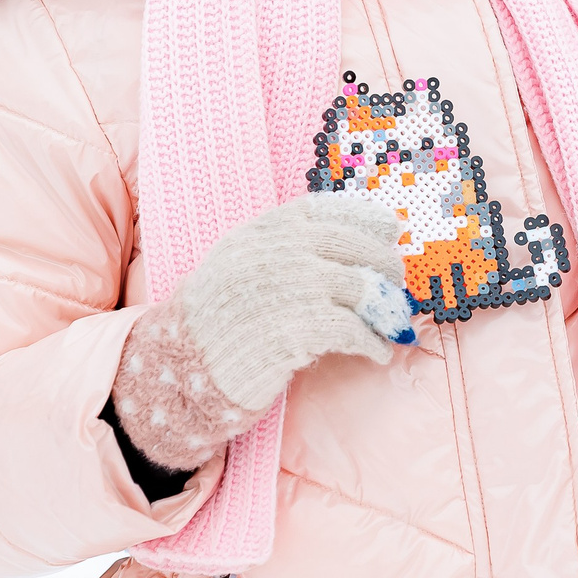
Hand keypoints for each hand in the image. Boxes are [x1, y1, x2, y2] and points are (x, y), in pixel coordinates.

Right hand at [112, 194, 413, 469]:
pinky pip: (352, 330)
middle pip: (352, 247)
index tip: (391, 227)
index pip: (327, 210)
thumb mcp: (241, 263)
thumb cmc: (217, 320)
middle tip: (397, 283)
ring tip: (393, 324)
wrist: (179, 368)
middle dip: (384, 265)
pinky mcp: (295, 330)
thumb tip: (350, 246)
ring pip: (360, 288)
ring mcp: (288, 289)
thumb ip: (285, 247)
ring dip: (385, 309)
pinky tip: (378, 352)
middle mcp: (277, 252)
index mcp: (263, 230)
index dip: (365, 217)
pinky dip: (373, 342)